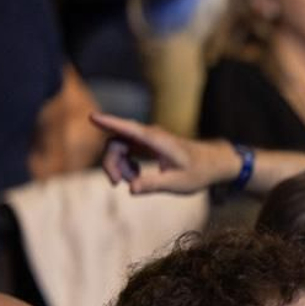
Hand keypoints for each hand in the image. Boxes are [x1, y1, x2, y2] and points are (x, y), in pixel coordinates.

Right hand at [93, 111, 238, 193]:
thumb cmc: (198, 172)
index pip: (129, 129)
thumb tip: (131, 188)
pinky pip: (126, 150)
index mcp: (157, 141)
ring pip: (118, 146)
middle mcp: (149, 135)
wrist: (212, 163)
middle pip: (116, 142)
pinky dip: (126, 164)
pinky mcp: (146, 144)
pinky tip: (136, 176)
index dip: (109, 123)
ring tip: (133, 181)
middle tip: (116, 183)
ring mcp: (146, 138)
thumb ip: (154, 185)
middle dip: (111, 162)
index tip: (92, 116)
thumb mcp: (178, 183)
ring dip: (119, 165)